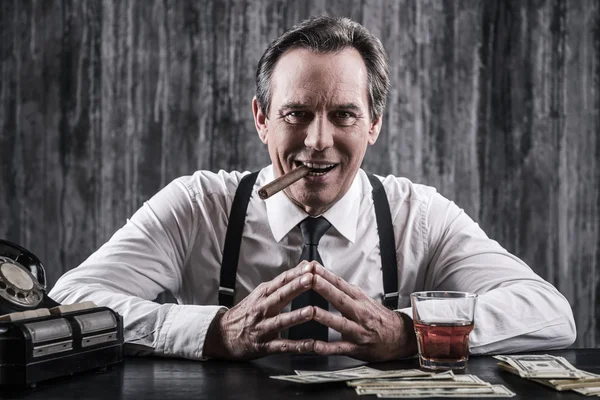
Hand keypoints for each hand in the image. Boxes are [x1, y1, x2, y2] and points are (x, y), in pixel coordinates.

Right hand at [203, 261, 317, 359]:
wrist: (223, 335)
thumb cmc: (247, 312)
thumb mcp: (261, 293)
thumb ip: (283, 282)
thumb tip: (305, 266)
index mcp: (263, 295)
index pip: (281, 281)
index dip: (295, 274)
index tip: (310, 267)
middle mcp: (262, 309)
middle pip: (281, 296)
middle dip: (296, 287)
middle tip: (311, 279)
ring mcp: (263, 328)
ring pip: (281, 321)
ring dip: (296, 316)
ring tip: (311, 311)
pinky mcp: (265, 346)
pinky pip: (283, 346)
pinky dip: (297, 346)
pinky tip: (311, 344)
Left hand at [310, 264, 416, 361]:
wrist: (401, 336)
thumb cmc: (377, 317)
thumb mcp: (363, 299)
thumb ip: (343, 290)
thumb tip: (323, 276)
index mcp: (358, 299)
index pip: (340, 284)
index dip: (326, 275)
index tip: (313, 267)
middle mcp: (359, 313)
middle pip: (340, 299)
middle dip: (324, 288)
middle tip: (310, 279)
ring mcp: (358, 330)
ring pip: (340, 323)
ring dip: (325, 317)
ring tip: (311, 311)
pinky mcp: (356, 348)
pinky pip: (339, 348)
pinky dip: (327, 347)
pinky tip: (315, 345)